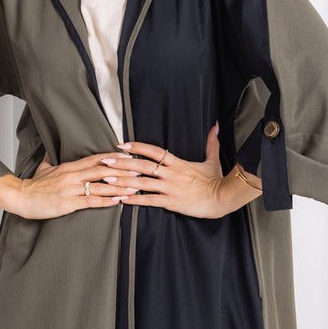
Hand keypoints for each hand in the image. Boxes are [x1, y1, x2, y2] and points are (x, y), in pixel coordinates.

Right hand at [12, 148, 142, 219]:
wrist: (21, 197)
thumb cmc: (34, 184)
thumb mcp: (44, 167)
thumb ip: (52, 159)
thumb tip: (52, 149)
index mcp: (69, 167)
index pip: (95, 158)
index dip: (113, 157)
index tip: (128, 156)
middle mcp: (72, 175)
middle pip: (102, 169)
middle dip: (122, 170)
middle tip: (139, 169)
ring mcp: (70, 189)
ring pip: (99, 186)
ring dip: (119, 187)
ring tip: (134, 187)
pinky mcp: (67, 203)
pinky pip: (90, 202)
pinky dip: (105, 201)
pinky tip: (117, 202)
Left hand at [98, 121, 240, 218]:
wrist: (222, 198)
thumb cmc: (216, 179)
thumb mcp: (212, 159)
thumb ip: (211, 142)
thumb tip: (215, 126)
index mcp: (177, 162)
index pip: (153, 151)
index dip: (137, 147)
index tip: (122, 145)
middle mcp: (170, 173)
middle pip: (142, 166)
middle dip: (122, 163)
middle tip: (105, 161)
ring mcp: (169, 188)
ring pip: (142, 183)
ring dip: (123, 181)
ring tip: (106, 179)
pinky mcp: (171, 202)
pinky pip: (150, 200)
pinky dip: (135, 200)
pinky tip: (122, 200)